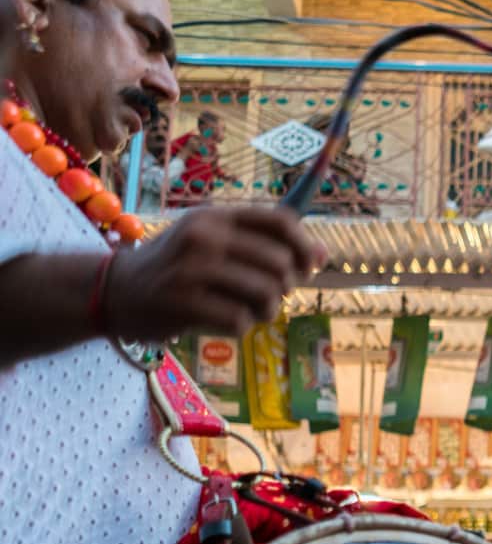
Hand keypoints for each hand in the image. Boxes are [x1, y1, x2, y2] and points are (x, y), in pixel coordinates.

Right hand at [106, 207, 324, 340]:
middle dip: (286, 286)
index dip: (306, 246)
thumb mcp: (214, 241)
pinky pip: (241, 321)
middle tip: (271, 294)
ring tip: (250, 309)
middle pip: (280, 263)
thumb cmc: (179, 267)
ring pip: (266, 294)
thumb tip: (324, 254)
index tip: (309, 266)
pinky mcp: (182, 303)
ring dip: (267, 310)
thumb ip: (266, 244)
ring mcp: (190, 269)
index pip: (281, 221)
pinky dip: (242, 327)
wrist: (115, 290)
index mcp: (215, 216)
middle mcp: (203, 237)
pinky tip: (224, 320)